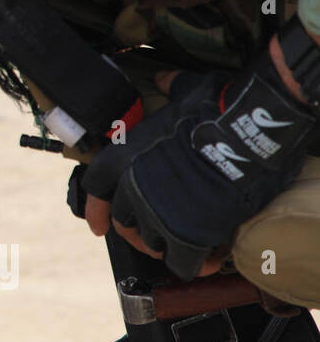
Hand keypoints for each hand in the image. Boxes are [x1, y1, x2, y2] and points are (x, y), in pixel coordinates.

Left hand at [81, 64, 314, 280]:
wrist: (245, 134)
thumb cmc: (216, 108)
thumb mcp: (185, 91)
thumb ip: (171, 87)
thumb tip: (165, 77)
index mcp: (123, 157)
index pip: (96, 189)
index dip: (97, 211)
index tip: (99, 227)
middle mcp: (132, 187)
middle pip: (125, 221)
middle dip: (139, 229)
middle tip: (160, 232)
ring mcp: (157, 213)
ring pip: (151, 243)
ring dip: (166, 244)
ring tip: (187, 239)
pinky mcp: (187, 234)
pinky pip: (180, 262)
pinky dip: (193, 264)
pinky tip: (208, 259)